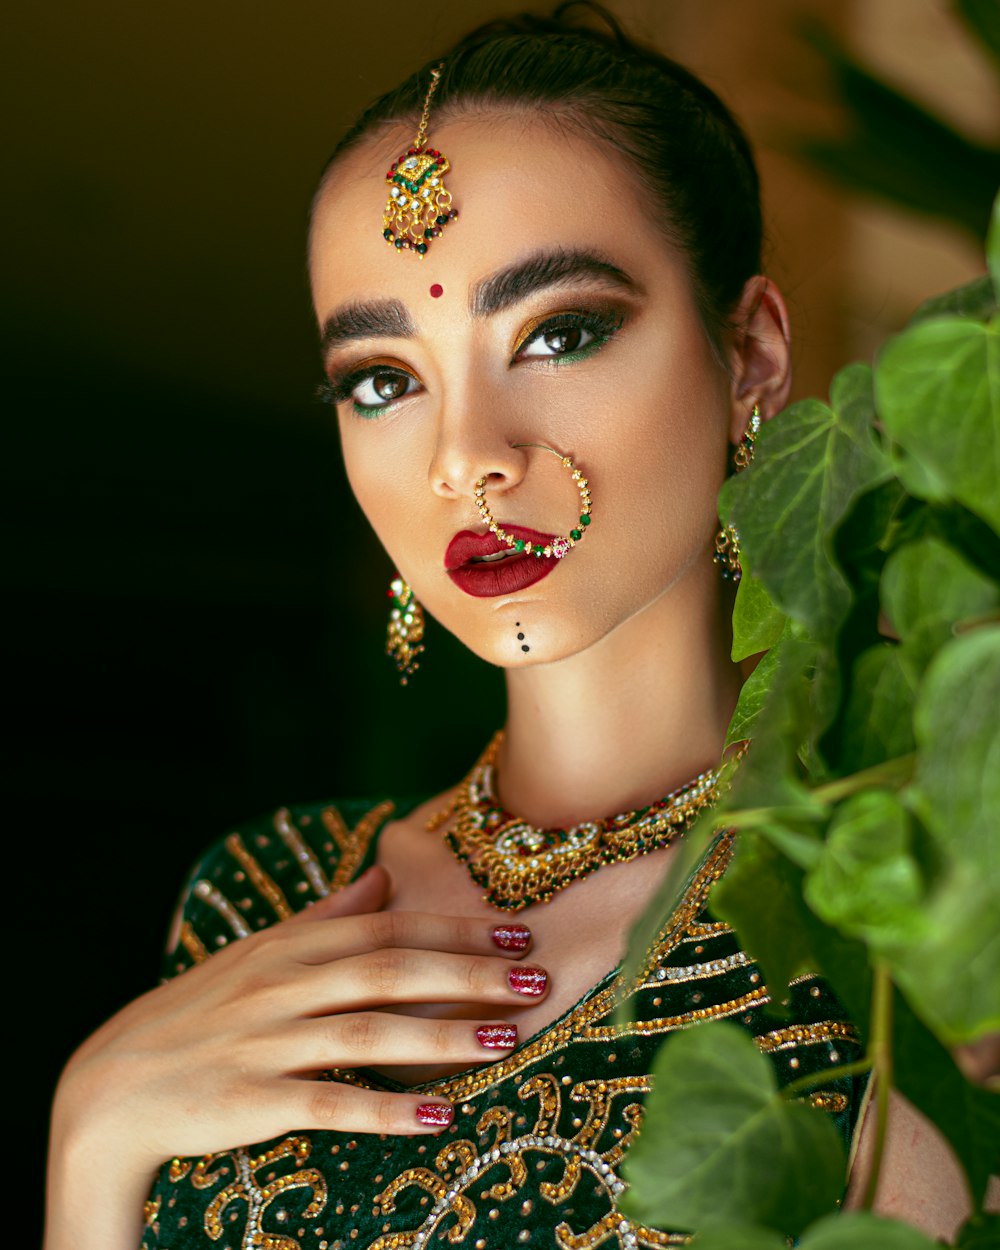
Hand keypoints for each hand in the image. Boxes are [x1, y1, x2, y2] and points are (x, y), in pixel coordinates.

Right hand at [46, 866, 544, 1247]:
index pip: (388, 927)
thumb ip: (325, 916)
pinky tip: (441, 1117)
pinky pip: (328, 1103)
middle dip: (469, 972)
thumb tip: (380, 876)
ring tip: (509, 1039)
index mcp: (290, 945)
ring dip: (444, 1035)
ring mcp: (265, 1041)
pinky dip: (387, 1109)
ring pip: (368, 1031)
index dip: (458, 928)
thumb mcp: (258, 953)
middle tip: (537, 977)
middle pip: (390, 969)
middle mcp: (282, 984)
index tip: (519, 931)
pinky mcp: (249, 1101)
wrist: (110, 1087)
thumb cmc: (198, 1014)